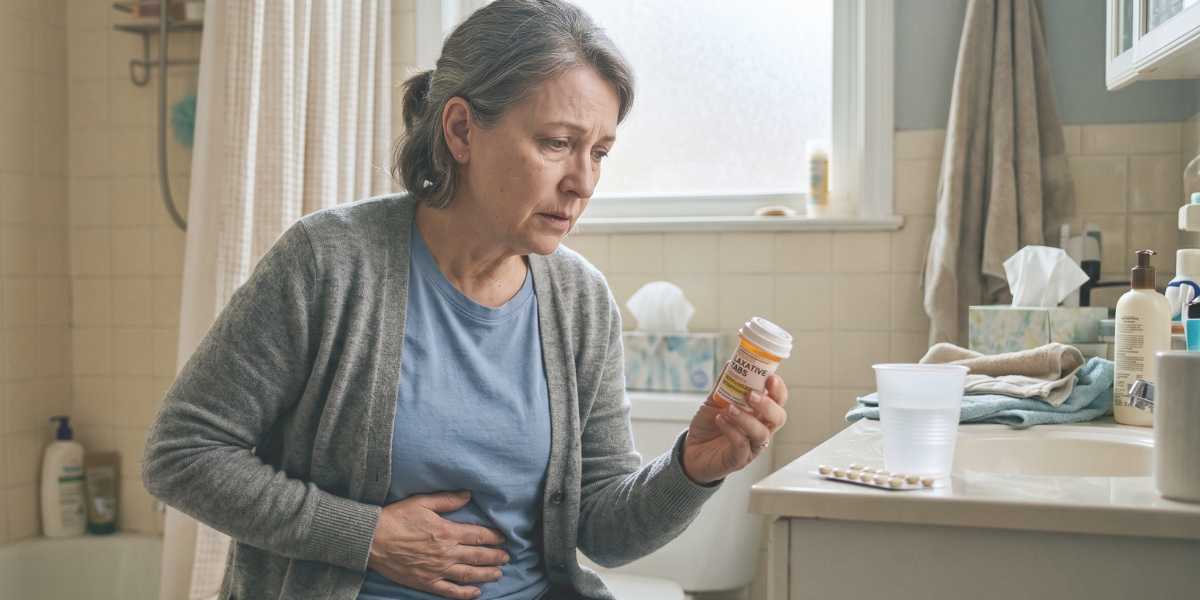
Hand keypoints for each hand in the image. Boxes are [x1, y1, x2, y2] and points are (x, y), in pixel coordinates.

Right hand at [368, 491, 508, 599]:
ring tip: (499, 573)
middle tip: (507, 557)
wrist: (372, 540)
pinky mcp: (426, 582)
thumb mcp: (422, 502)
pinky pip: (450, 591)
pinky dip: (465, 593)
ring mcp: (437, 569)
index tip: (503, 538)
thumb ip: (447, 499)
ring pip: (469, 574)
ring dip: (487, 574)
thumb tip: (468, 494)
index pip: (478, 535)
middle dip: (495, 556)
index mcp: (447, 531)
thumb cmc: (396, 518)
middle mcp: (446, 552)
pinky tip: (477, 592)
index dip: (493, 537)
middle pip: (478, 556)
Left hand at [682, 373, 788, 484]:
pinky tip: (721, 420)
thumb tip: (732, 363)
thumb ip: (725, 384)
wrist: (691, 449)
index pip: (778, 400)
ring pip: (762, 434)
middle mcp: (760, 429)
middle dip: (767, 404)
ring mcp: (751, 446)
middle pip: (778, 417)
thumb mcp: (715, 400)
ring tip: (729, 408)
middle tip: (750, 395)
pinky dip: (732, 430)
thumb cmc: (709, 425)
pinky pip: (742, 446)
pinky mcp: (739, 459)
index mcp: (759, 413)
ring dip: (746, 418)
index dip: (779, 389)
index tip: (771, 377)